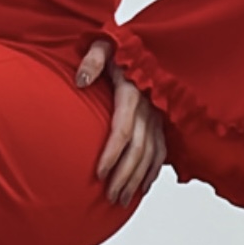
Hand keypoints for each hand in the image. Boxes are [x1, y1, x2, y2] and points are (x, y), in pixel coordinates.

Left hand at [75, 38, 166, 206]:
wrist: (145, 45)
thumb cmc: (120, 47)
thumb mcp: (103, 45)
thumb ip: (92, 60)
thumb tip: (81, 80)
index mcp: (133, 92)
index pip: (123, 130)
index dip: (111, 154)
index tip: (98, 173)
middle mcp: (149, 107)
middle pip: (138, 149)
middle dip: (124, 175)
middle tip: (109, 195)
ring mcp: (158, 116)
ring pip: (151, 154)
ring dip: (137, 178)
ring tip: (122, 199)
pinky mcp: (162, 121)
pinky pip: (162, 150)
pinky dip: (154, 170)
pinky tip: (143, 186)